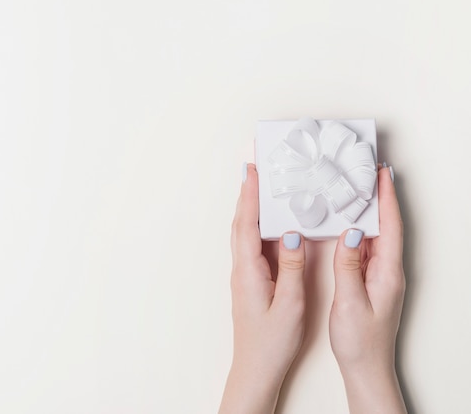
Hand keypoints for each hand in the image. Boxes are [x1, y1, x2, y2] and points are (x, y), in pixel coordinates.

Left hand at [219, 163, 305, 413]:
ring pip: (245, 232)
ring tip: (261, 185)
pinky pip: (253, 245)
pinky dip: (258, 226)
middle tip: (255, 167)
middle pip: (241, 223)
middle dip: (247, 193)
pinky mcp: (252, 280)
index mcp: (249, 271)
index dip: (249, 196)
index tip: (253, 171)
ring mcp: (245, 274)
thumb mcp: (290, 305)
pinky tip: (269, 222)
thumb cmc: (271, 342)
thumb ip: (292, 268)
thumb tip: (294, 235)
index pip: (246, 225)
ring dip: (250, 207)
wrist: (255, 367)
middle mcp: (242, 269)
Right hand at [329, 165, 406, 412]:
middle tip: (367, 172)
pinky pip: (366, 248)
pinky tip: (346, 225)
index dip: (386, 198)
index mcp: (387, 273)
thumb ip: (348, 265)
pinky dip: (358, 231)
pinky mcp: (370, 282)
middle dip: (379, 197)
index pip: (390, 227)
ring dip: (368, 212)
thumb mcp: (350, 302)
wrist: (366, 368)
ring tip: (355, 190)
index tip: (381, 173)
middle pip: (386, 225)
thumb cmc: (360, 341)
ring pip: (376, 236)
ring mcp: (380, 276)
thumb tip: (350, 233)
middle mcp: (387, 271)